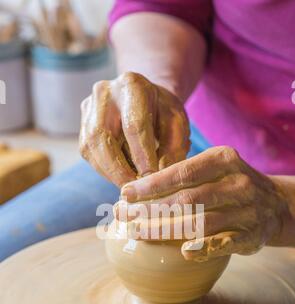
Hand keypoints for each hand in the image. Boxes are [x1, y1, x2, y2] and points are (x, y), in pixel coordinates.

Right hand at [79, 72, 189, 186]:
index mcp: (131, 85)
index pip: (134, 125)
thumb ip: (173, 148)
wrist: (144, 99)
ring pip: (91, 148)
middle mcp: (103, 93)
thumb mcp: (177, 124)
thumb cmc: (163, 112)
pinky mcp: (82, 126)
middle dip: (119, 170)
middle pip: (102, 137)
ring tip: (129, 188)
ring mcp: (88, 109)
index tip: (152, 179)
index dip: (142, 156)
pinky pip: (89, 154)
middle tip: (135, 191)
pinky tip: (120, 177)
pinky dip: (105, 171)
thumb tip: (161, 178)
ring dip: (110, 173)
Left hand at [117, 146, 286, 260]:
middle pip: (186, 199)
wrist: (276, 204)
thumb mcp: (213, 170)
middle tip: (122, 216)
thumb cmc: (230, 185)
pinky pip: (226, 243)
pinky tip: (185, 252)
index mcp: (223, 160)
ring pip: (201, 223)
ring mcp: (247, 211)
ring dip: (166, 230)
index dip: (151, 185)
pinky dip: (205, 248)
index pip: (181, 173)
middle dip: (150, 209)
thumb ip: (183, 177)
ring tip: (138, 233)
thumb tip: (136, 192)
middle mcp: (237, 183)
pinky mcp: (253, 235)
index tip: (125, 194)